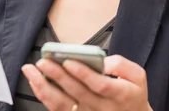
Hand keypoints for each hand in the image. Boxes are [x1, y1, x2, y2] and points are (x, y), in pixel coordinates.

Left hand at [22, 55, 151, 110]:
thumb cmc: (132, 92)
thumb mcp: (137, 76)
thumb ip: (122, 65)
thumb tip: (102, 62)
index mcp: (121, 95)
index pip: (100, 85)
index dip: (84, 74)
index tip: (69, 61)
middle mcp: (103, 109)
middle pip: (77, 94)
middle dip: (58, 76)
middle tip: (44, 62)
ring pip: (63, 105)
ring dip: (44, 87)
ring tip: (31, 71)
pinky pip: (58, 110)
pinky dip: (44, 96)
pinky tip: (35, 82)